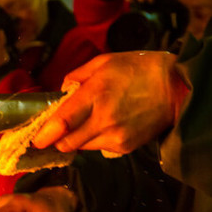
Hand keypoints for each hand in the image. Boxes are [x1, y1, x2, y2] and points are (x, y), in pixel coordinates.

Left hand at [33, 51, 187, 154]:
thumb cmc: (139, 69)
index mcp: (96, 94)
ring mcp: (115, 136)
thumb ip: (76, 77)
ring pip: (81, 148)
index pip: (61, 122)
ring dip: (78, 138)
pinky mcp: (125, 147)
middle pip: (66, 143)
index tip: (35, 138)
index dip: (43, 134)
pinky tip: (109, 124)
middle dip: (58, 139)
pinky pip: (99, 149)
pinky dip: (97, 140)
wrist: (176, 88)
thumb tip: (61, 94)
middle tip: (58, 129)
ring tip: (91, 120)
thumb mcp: (104, 62)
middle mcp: (103, 119)